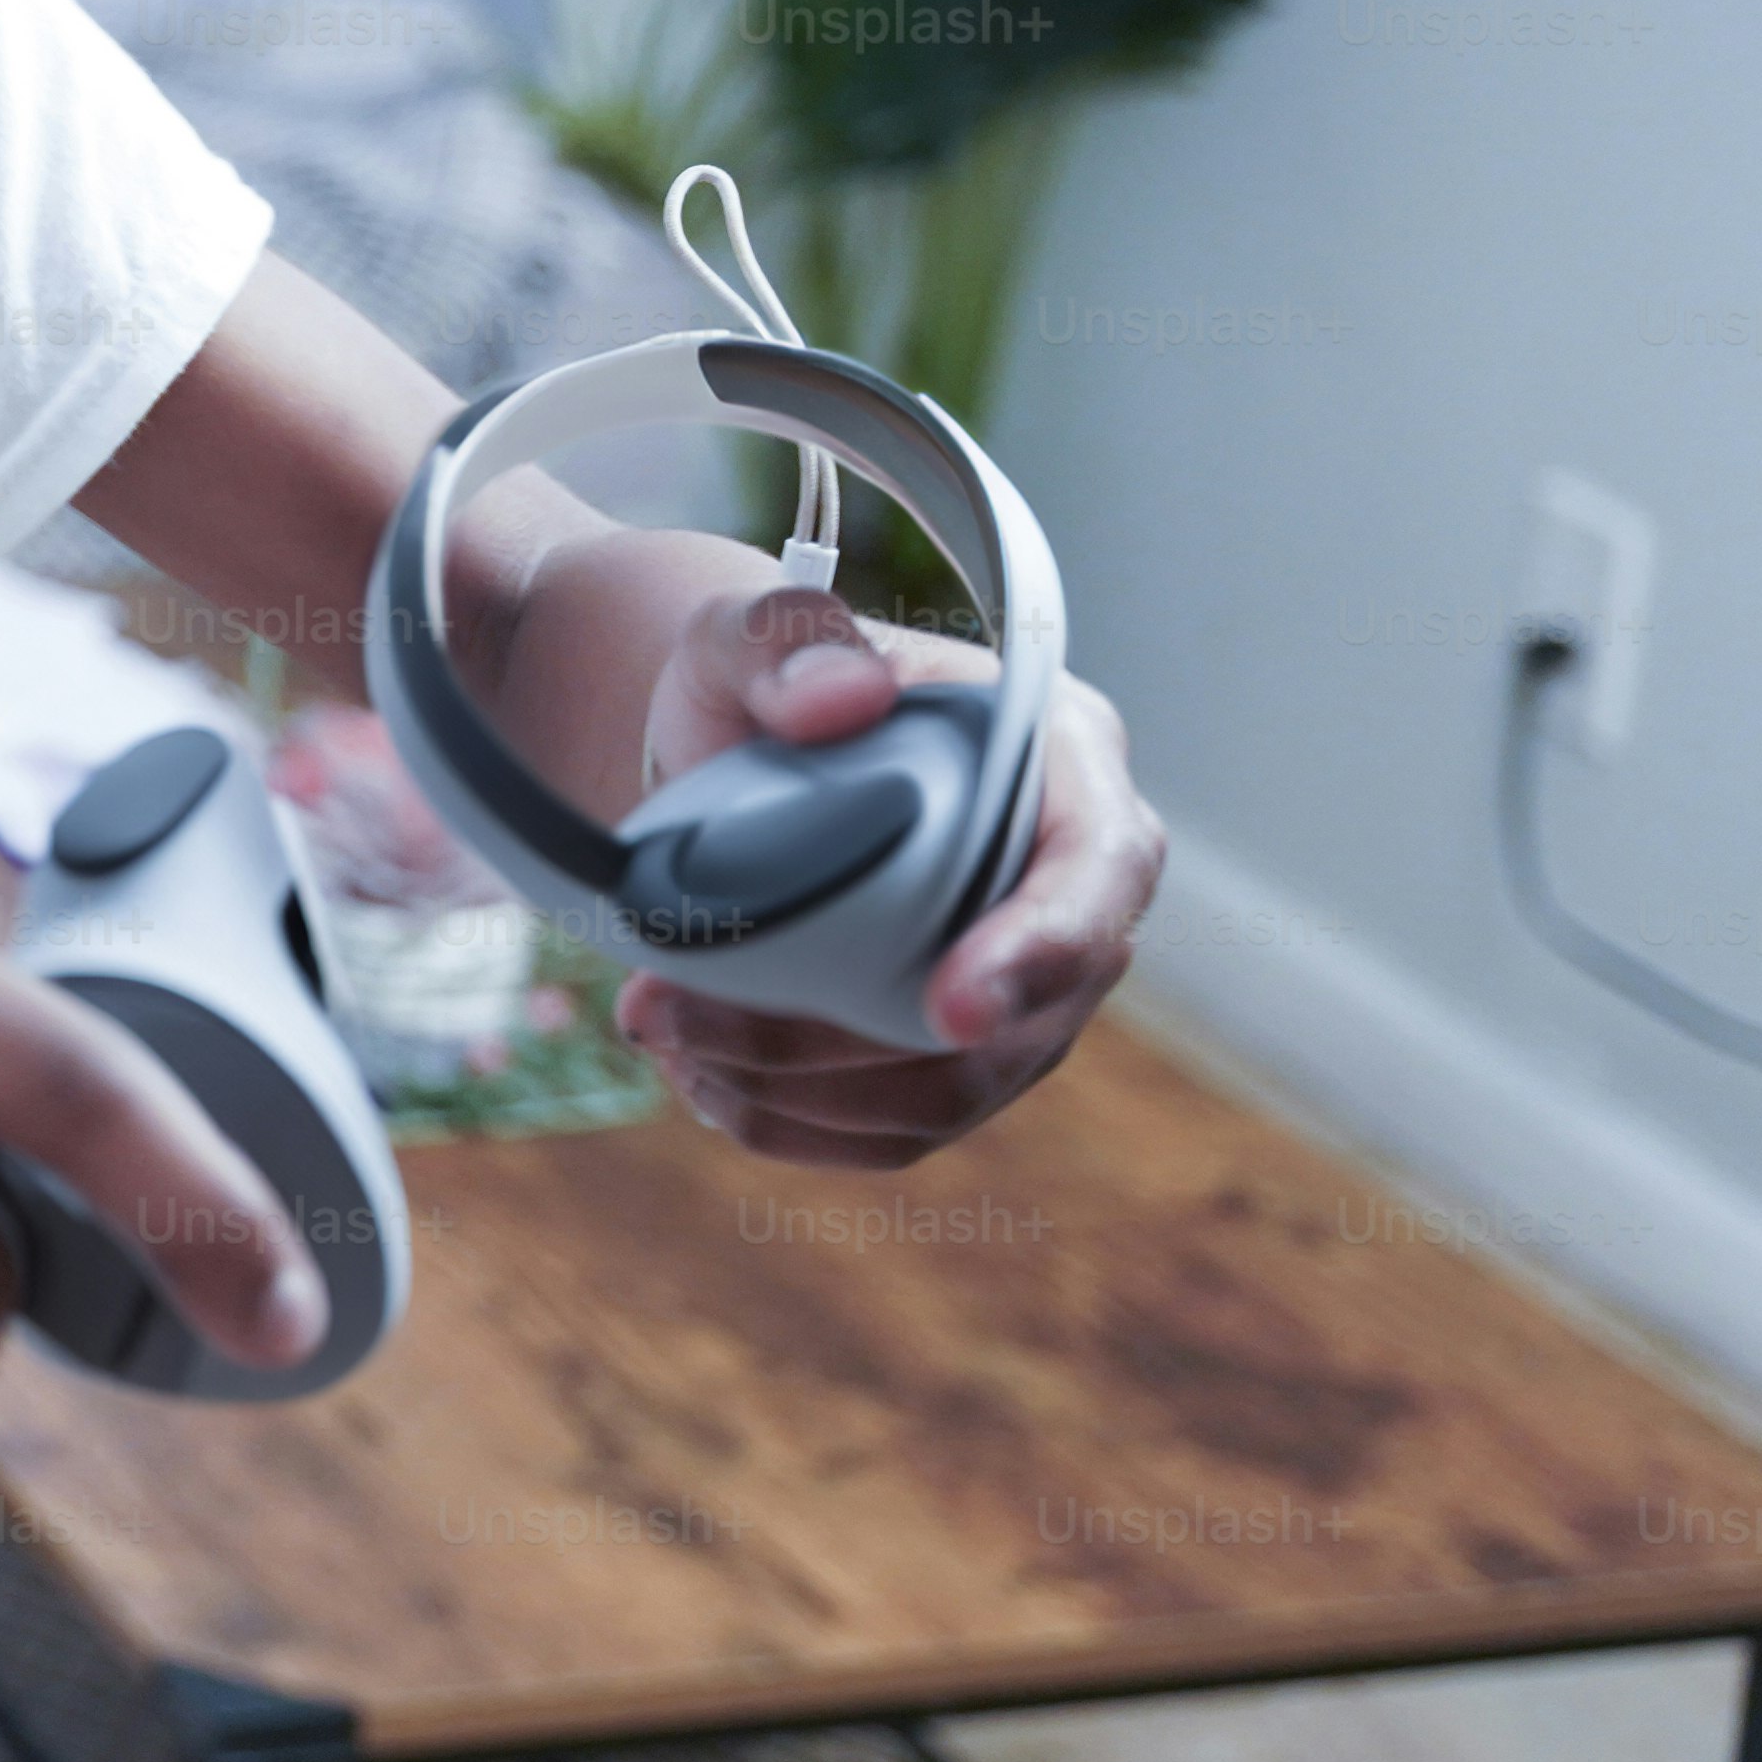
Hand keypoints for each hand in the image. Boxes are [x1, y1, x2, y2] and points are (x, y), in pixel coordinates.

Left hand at [611, 583, 1161, 1164]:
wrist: (724, 753)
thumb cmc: (763, 682)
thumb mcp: (748, 634)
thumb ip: (785, 638)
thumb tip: (842, 695)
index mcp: (1061, 766)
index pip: (1099, 870)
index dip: (1040, 948)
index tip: (945, 1010)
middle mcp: (1063, 888)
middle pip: (1016, 1021)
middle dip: (846, 1044)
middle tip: (673, 1015)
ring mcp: (1016, 983)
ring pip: (946, 1093)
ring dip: (798, 1091)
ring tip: (661, 1035)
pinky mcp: (949, 1052)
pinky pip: (894, 1127)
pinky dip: (793, 1119)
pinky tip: (701, 1080)